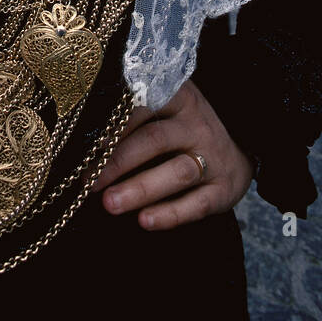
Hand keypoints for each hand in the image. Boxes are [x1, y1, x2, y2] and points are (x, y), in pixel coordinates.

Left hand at [90, 79, 254, 229]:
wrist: (241, 147)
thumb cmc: (182, 129)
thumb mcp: (165, 110)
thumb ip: (132, 115)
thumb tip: (81, 138)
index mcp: (178, 99)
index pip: (145, 104)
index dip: (115, 124)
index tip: (86, 145)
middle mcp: (197, 125)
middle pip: (156, 140)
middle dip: (119, 162)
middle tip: (89, 182)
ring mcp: (213, 158)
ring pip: (177, 172)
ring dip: (141, 189)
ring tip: (110, 204)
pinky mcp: (224, 191)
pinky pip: (197, 204)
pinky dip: (171, 214)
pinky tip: (145, 222)